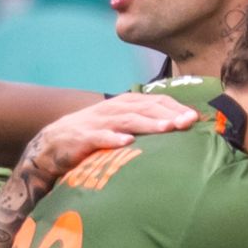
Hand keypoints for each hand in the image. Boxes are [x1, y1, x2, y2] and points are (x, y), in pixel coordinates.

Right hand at [16, 92, 197, 187]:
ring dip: (148, 123)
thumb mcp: (119, 126)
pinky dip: (113, 139)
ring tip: (167, 128)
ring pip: (126, 120)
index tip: (195, 117)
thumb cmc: (94, 136)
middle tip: (188, 122)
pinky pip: (99, 137)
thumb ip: (143, 125)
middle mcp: (113, 109)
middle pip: (144, 108)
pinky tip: (126, 142)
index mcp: (124, 105)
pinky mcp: (82, 138)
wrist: (51, 146)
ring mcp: (97, 123)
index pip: (154, 101)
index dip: (175, 107)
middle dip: (168, 113)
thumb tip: (177, 129)